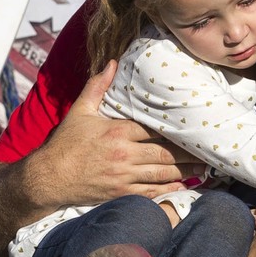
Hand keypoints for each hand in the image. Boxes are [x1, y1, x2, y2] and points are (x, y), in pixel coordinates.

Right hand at [29, 61, 189, 206]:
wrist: (48, 177)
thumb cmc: (64, 143)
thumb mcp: (79, 111)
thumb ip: (97, 86)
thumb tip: (112, 62)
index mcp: (117, 132)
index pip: (155, 128)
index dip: (175, 128)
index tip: (192, 125)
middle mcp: (124, 155)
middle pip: (165, 152)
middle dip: (188, 152)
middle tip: (207, 149)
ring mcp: (123, 177)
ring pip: (162, 173)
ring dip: (185, 171)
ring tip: (204, 167)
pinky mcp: (121, 194)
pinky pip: (151, 192)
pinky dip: (170, 189)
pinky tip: (184, 186)